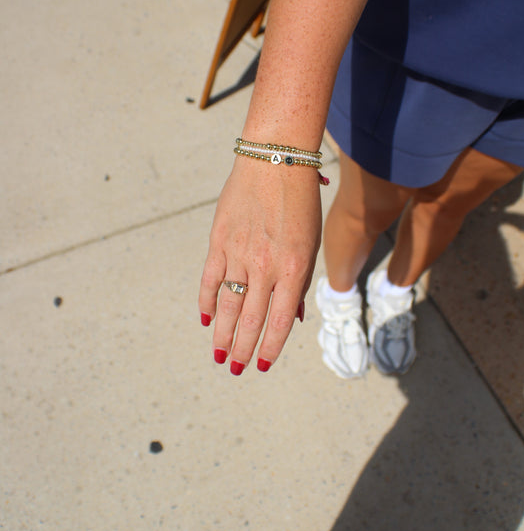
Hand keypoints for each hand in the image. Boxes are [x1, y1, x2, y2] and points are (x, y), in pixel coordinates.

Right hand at [198, 157, 321, 373]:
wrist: (275, 161)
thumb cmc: (300, 203)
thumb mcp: (311, 244)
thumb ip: (299, 282)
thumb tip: (292, 316)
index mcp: (293, 268)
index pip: (280, 320)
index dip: (269, 347)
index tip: (261, 365)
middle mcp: (265, 266)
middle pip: (250, 319)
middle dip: (242, 349)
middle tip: (236, 369)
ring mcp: (239, 254)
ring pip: (227, 305)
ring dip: (221, 334)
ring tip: (219, 354)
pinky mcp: (219, 241)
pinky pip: (210, 279)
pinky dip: (206, 301)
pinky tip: (206, 318)